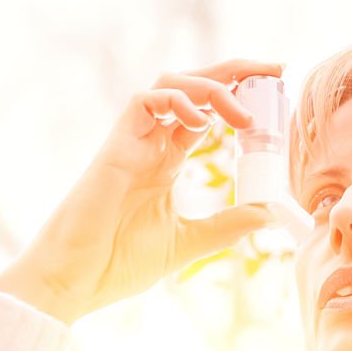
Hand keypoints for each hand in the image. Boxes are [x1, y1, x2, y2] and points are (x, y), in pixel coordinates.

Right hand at [0, 58, 283, 323]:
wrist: (76, 280)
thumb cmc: (119, 262)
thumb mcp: (190, 240)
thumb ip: (228, 224)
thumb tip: (271, 213)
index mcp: (166, 161)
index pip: (206, 113)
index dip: (238, 97)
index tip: (274, 93)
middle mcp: (151, 144)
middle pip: (192, 87)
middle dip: (234, 72)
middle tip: (275, 69)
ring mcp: (132, 142)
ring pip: (170, 84)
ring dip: (212, 87)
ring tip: (244, 114)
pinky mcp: (115, 147)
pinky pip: (145, 102)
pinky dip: (178, 102)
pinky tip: (205, 123)